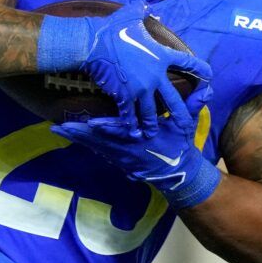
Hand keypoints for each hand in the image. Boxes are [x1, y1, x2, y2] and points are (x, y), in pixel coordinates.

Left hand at [55, 84, 220, 210]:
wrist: (178, 172)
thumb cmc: (180, 145)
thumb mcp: (187, 126)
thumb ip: (191, 107)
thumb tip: (204, 90)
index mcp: (142, 140)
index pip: (121, 134)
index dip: (105, 130)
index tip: (88, 124)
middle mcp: (127, 150)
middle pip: (99, 142)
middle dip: (79, 135)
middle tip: (58, 127)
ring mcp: (120, 157)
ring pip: (94, 147)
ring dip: (76, 138)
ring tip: (56, 129)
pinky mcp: (116, 159)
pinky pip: (97, 150)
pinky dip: (83, 143)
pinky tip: (68, 136)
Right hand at [80, 4, 208, 134]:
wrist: (93, 45)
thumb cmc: (112, 30)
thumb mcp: (130, 15)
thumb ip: (142, 12)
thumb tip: (148, 7)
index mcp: (161, 56)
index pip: (188, 63)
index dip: (201, 69)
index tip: (209, 76)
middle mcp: (155, 76)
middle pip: (173, 99)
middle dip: (181, 114)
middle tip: (187, 125)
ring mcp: (140, 88)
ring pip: (151, 112)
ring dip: (153, 123)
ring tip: (154, 132)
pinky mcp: (124, 96)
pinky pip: (129, 114)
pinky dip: (131, 125)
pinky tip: (133, 133)